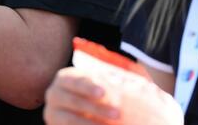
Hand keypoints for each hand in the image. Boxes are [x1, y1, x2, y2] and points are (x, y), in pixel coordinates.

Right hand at [44, 67, 182, 124]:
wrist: (81, 114)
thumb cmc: (97, 97)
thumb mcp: (103, 87)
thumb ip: (115, 83)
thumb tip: (146, 85)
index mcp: (65, 78)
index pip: (75, 79)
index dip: (88, 85)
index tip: (104, 92)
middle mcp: (53, 94)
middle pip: (72, 99)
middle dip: (94, 107)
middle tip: (117, 113)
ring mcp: (52, 113)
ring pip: (69, 119)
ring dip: (91, 123)